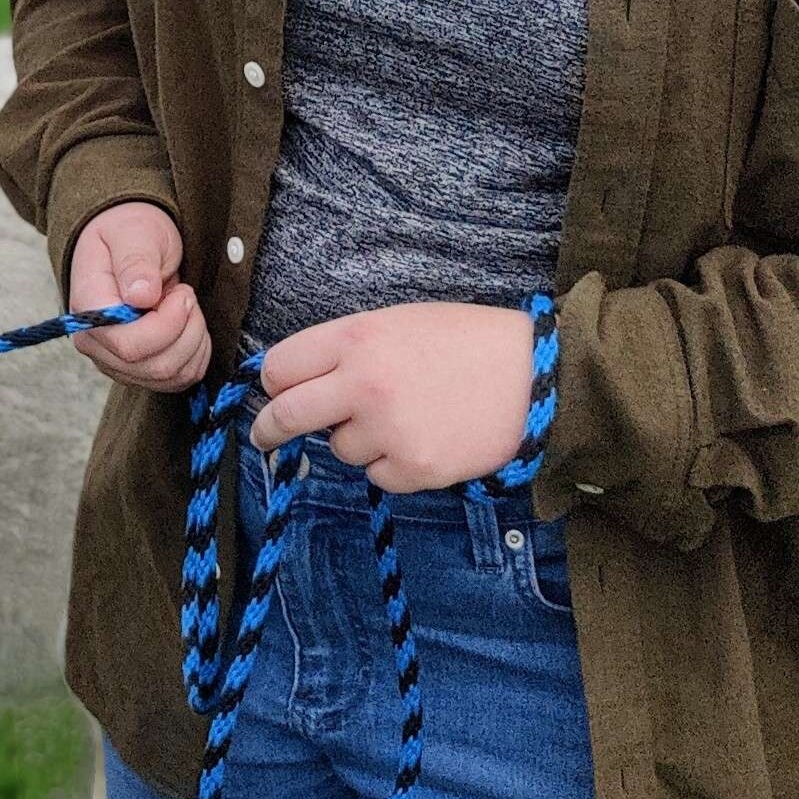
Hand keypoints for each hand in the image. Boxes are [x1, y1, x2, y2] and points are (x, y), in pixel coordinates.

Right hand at [67, 201, 211, 393]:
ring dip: (194, 340)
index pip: (128, 344)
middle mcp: (95, 343)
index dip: (167, 325)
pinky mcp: (137, 370)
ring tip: (186, 306)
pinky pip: (178, 380)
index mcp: (88, 308)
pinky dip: (196, 354)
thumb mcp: (135, 233)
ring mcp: (115, 361)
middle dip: (187, 330)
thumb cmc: (130, 234)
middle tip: (186, 294)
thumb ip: (136, 261)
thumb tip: (140, 296)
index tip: (181, 293)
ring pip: (170, 376)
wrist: (129, 243)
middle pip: (153, 366)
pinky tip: (189, 325)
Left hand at [249, 301, 533, 491]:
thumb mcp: (400, 323)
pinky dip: (394, 465)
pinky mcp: (413, 469)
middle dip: (268, 430)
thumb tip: (301, 381)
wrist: (536, 376)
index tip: (274, 394)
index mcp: (356, 338)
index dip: (275, 383)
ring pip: (340, 449)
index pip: (280, 368)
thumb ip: (349, 350)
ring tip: (407, 416)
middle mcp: (363, 384)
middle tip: (263, 438)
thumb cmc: (467, 342)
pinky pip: (377, 476)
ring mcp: (387, 430)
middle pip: (286, 416)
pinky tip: (426, 438)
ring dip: (359, 441)